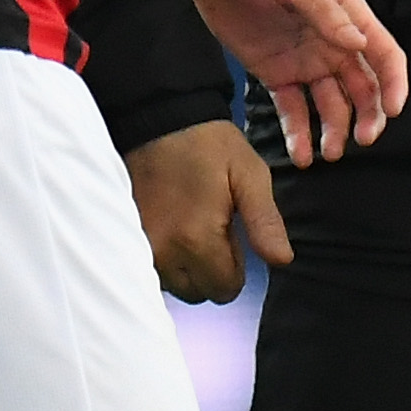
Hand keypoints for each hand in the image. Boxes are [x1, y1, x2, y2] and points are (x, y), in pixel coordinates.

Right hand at [125, 118, 289, 303]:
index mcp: (198, 239)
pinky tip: (169, 227)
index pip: (224, 289)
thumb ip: (265, 223)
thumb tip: (282, 261)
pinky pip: (151, 267)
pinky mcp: (128, 235)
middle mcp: (165, 251)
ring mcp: (142, 245)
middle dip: (209, 271)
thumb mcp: (250, 176)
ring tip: (188, 227)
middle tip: (210, 230)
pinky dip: (164, 257)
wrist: (158, 117)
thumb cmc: (208, 144)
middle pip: (196, 293)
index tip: (230, 235)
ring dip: (184, 267)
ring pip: (172, 284)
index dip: (235, 267)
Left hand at [174, 0, 404, 163]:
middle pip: (361, 87)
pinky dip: (298, 132)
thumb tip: (360, 45)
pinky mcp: (275, 73)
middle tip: (362, 140)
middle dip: (366, 116)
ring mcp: (304, 61)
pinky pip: (291, 108)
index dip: (393, 83)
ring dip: (334, 130)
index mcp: (347, 16)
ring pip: (329, 104)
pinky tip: (300, 154)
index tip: (392, 111)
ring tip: (328, 154)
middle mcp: (332, 43)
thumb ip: (327, 14)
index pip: (383, 55)